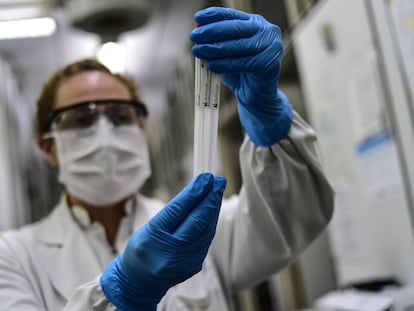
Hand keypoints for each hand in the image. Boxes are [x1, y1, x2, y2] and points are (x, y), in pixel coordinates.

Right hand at [100, 173, 226, 310]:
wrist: (139, 283)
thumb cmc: (141, 250)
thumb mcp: (148, 227)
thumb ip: (172, 212)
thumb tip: (197, 192)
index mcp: (152, 239)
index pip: (177, 211)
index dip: (194, 192)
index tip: (206, 177)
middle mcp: (169, 253)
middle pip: (196, 221)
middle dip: (210, 198)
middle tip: (219, 181)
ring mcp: (183, 262)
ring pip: (206, 230)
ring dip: (213, 209)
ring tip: (218, 191)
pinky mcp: (194, 266)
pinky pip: (206, 239)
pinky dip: (211, 222)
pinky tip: (213, 210)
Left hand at [190, 7, 291, 145]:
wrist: (256, 96)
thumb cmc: (240, 73)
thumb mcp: (226, 54)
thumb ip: (216, 42)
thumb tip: (197, 31)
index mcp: (257, 24)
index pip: (234, 15)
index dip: (214, 15)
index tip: (197, 18)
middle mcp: (267, 32)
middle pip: (235, 28)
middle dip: (212, 32)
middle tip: (194, 37)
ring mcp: (271, 47)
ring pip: (238, 46)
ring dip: (214, 49)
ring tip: (198, 51)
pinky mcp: (268, 64)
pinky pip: (241, 63)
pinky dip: (224, 64)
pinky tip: (211, 65)